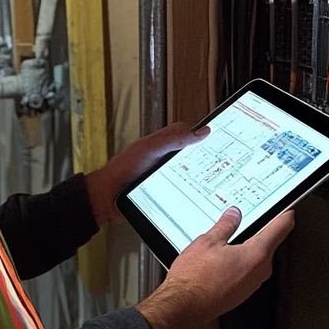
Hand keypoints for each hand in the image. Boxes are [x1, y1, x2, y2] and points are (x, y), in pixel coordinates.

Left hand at [86, 122, 208, 225]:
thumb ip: (173, 139)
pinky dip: (190, 192)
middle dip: (204, 159)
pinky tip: (195, 195)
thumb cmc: (123, 170)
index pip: (186, 132)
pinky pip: (182, 190)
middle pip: (191, 154)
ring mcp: (165, 175)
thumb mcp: (150, 149)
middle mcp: (164, 158)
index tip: (218, 138)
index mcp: (161, 143)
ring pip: (189, 173)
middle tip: (219, 162)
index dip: (200, 135)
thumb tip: (201, 132)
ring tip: (211, 181)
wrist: (108, 197)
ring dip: (197, 178)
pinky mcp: (165, 191)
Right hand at [134, 206, 296, 328]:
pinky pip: (248, 271)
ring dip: (247, 247)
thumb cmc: (195, 280)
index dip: (285, 213)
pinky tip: (223, 259)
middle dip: (259, 230)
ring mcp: (252, 284)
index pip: (281, 227)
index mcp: (257, 255)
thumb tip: (234, 216)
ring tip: (227, 240)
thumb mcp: (208, 242)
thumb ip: (225, 225)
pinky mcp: (243, 292)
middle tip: (246, 218)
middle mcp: (260, 271)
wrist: (185, 307)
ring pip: (258, 258)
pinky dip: (240, 262)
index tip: (286, 208)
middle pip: (270, 243)